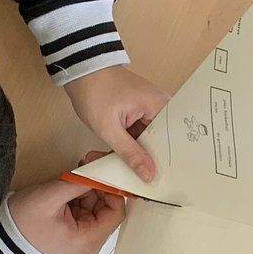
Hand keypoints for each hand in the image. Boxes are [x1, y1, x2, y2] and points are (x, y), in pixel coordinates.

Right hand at [7, 178, 126, 253]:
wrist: (6, 235)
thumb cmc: (25, 219)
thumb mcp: (51, 196)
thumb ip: (78, 184)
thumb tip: (99, 172)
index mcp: (88, 239)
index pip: (116, 213)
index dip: (113, 190)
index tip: (102, 171)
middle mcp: (91, 241)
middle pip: (109, 208)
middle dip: (100, 186)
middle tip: (90, 163)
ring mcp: (85, 235)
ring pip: (98, 205)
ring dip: (90, 187)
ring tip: (78, 170)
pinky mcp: (77, 228)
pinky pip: (88, 208)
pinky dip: (82, 193)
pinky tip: (73, 181)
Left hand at [65, 65, 167, 183]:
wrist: (80, 70)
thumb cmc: (94, 92)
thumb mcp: (109, 128)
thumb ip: (130, 153)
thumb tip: (149, 176)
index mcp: (161, 106)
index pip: (172, 141)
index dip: (167, 162)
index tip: (162, 182)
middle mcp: (162, 107)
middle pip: (163, 142)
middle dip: (152, 161)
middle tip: (146, 184)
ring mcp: (151, 109)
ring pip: (151, 140)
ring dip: (140, 155)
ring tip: (135, 174)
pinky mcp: (140, 112)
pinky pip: (142, 134)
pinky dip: (133, 146)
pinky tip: (127, 160)